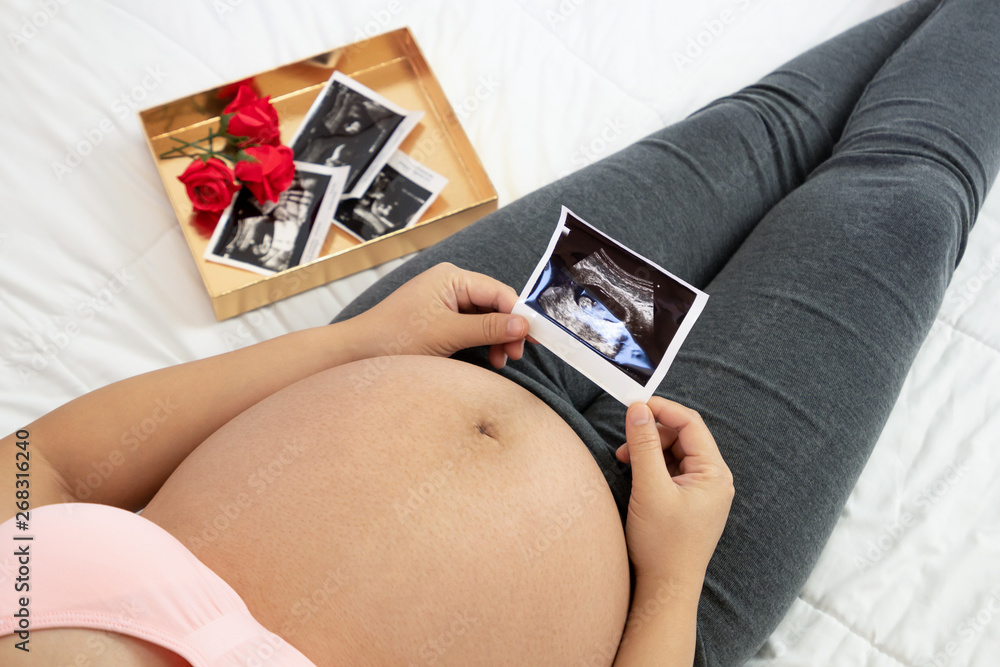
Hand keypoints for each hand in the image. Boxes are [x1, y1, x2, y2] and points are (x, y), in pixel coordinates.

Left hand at [346, 262, 531, 367]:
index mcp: (452, 277)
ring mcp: (446, 303)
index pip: (499, 292)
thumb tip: (523, 325)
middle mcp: (451, 285)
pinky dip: (483, 344)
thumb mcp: (446, 333)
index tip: (534, 338)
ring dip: (497, 340)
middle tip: (515, 355)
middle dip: (508, 330)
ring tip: (501, 362)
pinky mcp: (441, 321)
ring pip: (486, 320)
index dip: (519, 315)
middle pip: (495, 305)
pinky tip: (489, 359)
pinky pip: (472, 329)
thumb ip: (487, 329)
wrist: (358, 354)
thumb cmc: (394, 338)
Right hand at [615, 397, 733, 587]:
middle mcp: (714, 480)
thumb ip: (643, 445)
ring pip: (675, 453)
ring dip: (649, 449)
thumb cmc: (663, 545)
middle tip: (625, 442)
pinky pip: (672, 471)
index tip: (634, 404)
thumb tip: (638, 409)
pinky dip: (652, 466)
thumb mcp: (650, 489)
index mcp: (714, 474)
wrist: (665, 589)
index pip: (690, 424)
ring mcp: (703, 492)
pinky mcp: (689, 502)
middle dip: (652, 432)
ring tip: (625, 460)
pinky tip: (635, 473)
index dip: (662, 409)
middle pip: (683, 436)